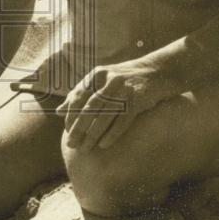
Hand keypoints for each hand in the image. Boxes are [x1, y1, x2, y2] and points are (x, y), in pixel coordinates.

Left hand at [59, 59, 181, 151]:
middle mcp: (110, 79)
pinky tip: (104, 145)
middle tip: (72, 145)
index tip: (67, 132)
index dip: (71, 116)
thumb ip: (81, 94)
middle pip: (89, 108)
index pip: (78, 97)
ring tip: (86, 148)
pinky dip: (112, 133)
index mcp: (98, 74)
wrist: (160, 70)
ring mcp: (125, 88)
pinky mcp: (139, 97)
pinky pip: (122, 119)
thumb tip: (58, 111)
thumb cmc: (128, 78)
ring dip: (93, 134)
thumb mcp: (103, 81)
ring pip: (104, 115)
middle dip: (78, 128)